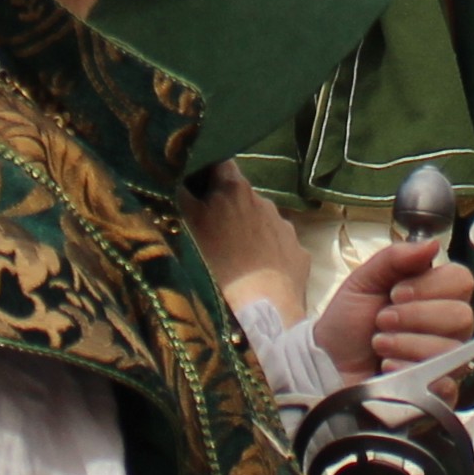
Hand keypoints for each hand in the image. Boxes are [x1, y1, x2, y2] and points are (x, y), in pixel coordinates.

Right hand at [180, 163, 306, 324]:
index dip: (204, 170)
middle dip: (225, 207)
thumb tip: (173, 173)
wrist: (262, 313)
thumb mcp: (185, 226)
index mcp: (235, 189)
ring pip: (260, 222)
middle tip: (208, 232)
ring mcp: (286, 229)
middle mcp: (265, 201)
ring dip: (247, 232)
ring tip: (233, 260)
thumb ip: (178, 195)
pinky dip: (267, 256)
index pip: (219, 162)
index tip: (192, 184)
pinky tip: (256, 276)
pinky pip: (279, 248)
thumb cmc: (216, 264)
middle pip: (239, 196)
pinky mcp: (300, 255)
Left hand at [313, 239, 473, 390]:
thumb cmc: (347, 324)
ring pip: (452, 350)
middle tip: (383, 321)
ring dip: (406, 344)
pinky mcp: (439, 395)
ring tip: (379, 345)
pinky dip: (408, 371)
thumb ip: (394, 258)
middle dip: (414, 316)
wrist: (326, 365)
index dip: (431, 286)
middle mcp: (447, 328)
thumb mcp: (363, 281)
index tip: (396, 293)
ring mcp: (447, 363)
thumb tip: (431, 243)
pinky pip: (444, 383)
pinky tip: (388, 369)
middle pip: (462, 315)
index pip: (462, 280)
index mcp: (434, 295)